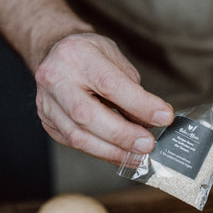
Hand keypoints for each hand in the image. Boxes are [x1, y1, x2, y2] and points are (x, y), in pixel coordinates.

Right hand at [35, 33, 173, 164]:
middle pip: (88, 116)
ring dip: (114, 151)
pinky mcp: (49, 123)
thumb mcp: (116, 61)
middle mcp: (56, 79)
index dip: (140, 104)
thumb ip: (132, 90)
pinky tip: (121, 155)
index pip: (111, 85)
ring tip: (139, 157)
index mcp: (77, 56)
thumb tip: (150, 121)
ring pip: (79, 137)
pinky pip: (76, 144)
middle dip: (123, 135)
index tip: (164, 117)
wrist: (56, 55)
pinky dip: (103, 152)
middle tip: (148, 145)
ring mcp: (48, 104)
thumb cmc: (91, 56)